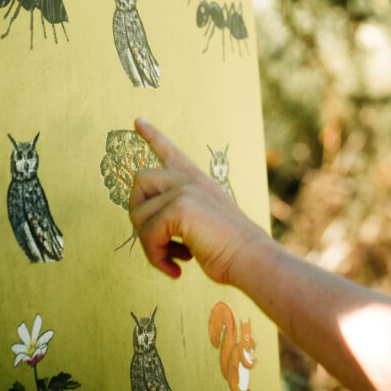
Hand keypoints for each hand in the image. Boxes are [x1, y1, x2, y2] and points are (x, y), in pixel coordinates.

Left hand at [128, 118, 269, 283]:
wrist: (252, 258)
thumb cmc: (231, 249)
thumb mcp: (205, 222)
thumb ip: (180, 212)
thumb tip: (147, 224)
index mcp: (198, 181)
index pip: (171, 152)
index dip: (153, 136)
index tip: (138, 121)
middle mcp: (190, 180)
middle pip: (140, 182)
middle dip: (138, 213)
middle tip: (156, 241)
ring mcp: (184, 191)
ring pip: (138, 214)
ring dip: (150, 245)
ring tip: (172, 260)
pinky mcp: (179, 209)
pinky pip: (148, 234)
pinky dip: (156, 257)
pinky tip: (176, 269)